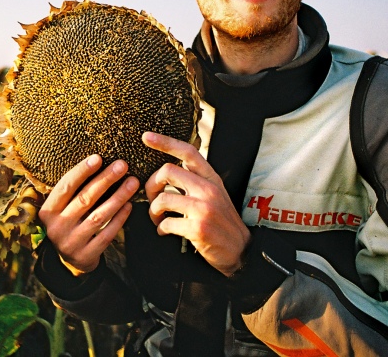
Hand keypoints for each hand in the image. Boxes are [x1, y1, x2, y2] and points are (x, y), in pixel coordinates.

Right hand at [38, 155, 139, 275]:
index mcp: (48, 211)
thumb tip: (99, 161)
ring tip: (133, 182)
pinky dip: (119, 219)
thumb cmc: (70, 223)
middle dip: (105, 180)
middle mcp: (57, 227)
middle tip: (122, 165)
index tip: (98, 158)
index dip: (82, 171)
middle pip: (84, 199)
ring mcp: (71, 243)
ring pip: (98, 216)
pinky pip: (106, 234)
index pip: (65, 186)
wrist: (69, 260)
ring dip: (118, 197)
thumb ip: (74, 192)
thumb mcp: (63, 209)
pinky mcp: (86, 255)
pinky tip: (129, 205)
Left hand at [143, 132, 250, 275]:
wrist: (241, 251)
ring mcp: (204, 209)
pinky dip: (161, 229)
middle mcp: (209, 189)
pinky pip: (166, 223)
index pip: (188, 152)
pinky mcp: (198, 228)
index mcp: (212, 178)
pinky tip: (165, 232)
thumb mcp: (215, 193)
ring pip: (163, 199)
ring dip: (154, 211)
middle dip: (151, 185)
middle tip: (151, 198)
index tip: (146, 137)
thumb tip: (167, 169)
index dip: (165, 142)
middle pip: (167, 171)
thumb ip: (196, 179)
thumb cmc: (222, 221)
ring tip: (158, 219)